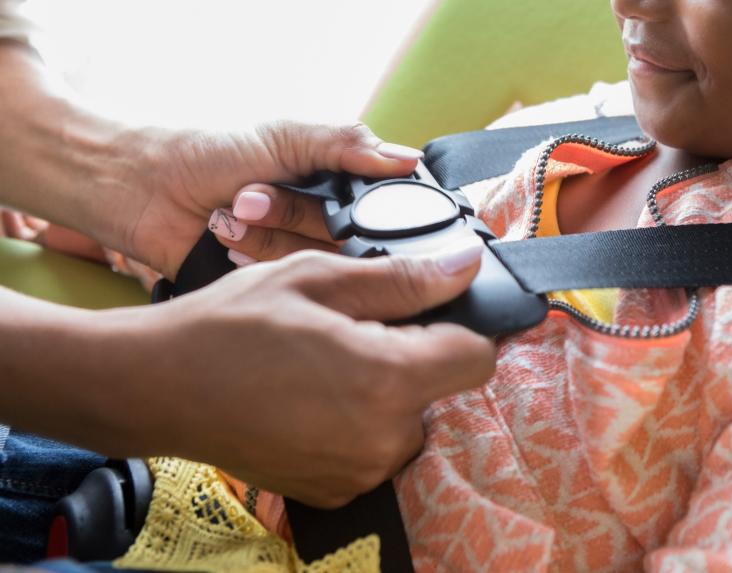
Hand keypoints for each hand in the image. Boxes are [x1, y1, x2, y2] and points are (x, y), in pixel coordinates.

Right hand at [99, 237, 494, 507]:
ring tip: (322, 368)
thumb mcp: (317, 280)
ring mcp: (360, 473)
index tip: (424, 316)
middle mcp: (384, 438)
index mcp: (388, 379)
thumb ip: (402, 281)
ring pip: (407, 422)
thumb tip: (466, 268)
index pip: (476, 357)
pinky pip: (373, 451)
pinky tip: (310, 402)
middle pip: (439, 390)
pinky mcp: (336, 493)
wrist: (157, 387)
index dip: (459, 329)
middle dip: (411, 359)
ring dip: (382, 395)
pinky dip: (356, 427)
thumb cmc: (231, 325)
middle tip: (351, 335)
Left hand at [123, 122, 421, 277]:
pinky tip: (229, 240)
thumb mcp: (284, 138)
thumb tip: (406, 160)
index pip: (381, 206)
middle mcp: (325, 223)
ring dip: (269, 232)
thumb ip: (346, 145)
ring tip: (233, 212)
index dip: (364, 208)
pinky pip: (287, 281)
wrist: (146, 190)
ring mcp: (299, 255)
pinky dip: (254, 255)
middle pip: (349, 238)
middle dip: (295, 214)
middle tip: (250, 194)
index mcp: (336, 184)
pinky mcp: (271, 283)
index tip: (333, 198)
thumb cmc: (211, 154)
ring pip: (317, 261)